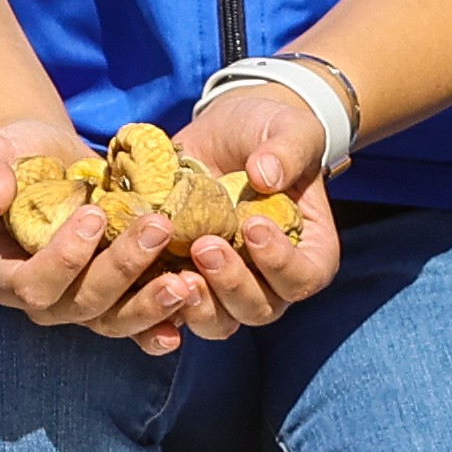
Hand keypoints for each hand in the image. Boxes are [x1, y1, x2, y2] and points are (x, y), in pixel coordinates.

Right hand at [0, 114, 209, 351]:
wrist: (51, 158)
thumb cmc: (13, 156)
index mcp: (6, 278)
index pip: (34, 285)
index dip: (64, 259)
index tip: (95, 215)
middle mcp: (46, 303)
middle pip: (84, 304)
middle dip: (122, 270)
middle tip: (158, 228)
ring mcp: (86, 306)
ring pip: (118, 320)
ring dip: (152, 304)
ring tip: (186, 281)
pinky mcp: (121, 298)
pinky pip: (143, 321)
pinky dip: (167, 319)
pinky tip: (193, 304)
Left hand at [151, 81, 347, 337]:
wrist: (226, 133)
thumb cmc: (270, 133)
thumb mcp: (290, 130)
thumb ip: (287, 152)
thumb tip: (265, 175)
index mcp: (309, 252)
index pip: (303, 276)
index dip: (280, 263)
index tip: (253, 226)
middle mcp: (270, 280)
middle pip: (259, 308)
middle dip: (232, 285)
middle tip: (205, 246)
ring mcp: (226, 284)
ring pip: (218, 321)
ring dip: (198, 306)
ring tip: (177, 275)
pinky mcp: (185, 278)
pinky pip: (174, 308)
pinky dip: (160, 303)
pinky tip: (143, 280)